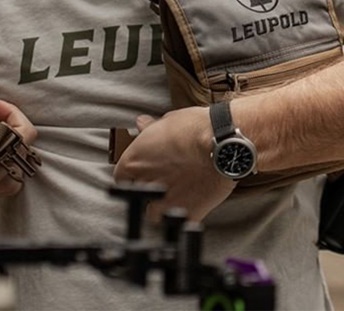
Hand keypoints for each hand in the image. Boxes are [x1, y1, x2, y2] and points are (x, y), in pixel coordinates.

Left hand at [112, 106, 234, 221]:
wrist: (222, 144)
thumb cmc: (196, 129)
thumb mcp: (168, 121)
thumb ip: (151, 129)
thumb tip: (141, 124)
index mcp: (134, 161)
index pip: (122, 176)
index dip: (133, 175)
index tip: (143, 173)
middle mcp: (144, 183)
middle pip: (138, 195)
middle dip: (150, 189)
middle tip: (165, 181)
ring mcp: (163, 202)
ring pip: (154, 214)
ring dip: (162, 207)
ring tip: (177, 196)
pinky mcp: (185, 214)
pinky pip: (179, 222)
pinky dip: (184, 217)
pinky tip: (192, 205)